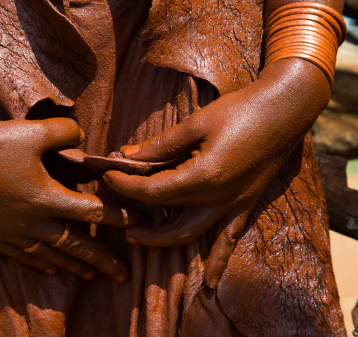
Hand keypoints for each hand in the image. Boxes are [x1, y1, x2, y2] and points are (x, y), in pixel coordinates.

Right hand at [0, 116, 139, 280]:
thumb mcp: (34, 131)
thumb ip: (66, 132)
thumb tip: (81, 137)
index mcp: (46, 197)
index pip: (92, 212)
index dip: (119, 218)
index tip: (139, 224)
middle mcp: (32, 221)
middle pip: (75, 245)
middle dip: (102, 260)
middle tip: (122, 275)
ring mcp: (10, 231)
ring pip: (49, 255)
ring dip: (72, 267)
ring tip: (90, 277)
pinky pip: (21, 256)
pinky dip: (40, 264)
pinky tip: (50, 269)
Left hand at [104, 59, 330, 287]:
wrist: (286, 109)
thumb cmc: (241, 110)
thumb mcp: (196, 123)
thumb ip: (160, 145)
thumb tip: (127, 154)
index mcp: (203, 175)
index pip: (152, 191)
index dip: (125, 184)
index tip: (107, 174)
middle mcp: (217, 197)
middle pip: (166, 212)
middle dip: (135, 209)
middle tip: (114, 203)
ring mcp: (233, 205)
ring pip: (190, 234)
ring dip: (161, 240)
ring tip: (137, 235)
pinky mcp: (245, 205)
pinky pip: (229, 240)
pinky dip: (219, 262)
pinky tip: (211, 283)